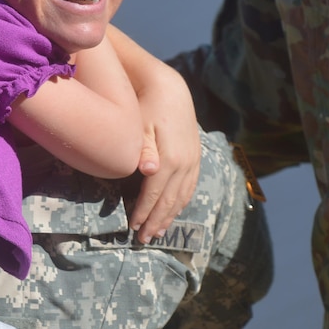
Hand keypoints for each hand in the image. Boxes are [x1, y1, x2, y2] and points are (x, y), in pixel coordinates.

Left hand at [129, 68, 200, 242]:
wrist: (169, 89)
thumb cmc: (145, 107)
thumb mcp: (140, 125)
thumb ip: (143, 149)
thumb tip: (148, 172)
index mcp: (169, 158)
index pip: (154, 194)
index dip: (143, 212)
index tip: (132, 227)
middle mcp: (185, 163)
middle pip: (169, 200)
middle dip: (156, 221)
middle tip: (143, 239)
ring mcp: (192, 161)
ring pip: (182, 197)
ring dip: (169, 216)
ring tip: (158, 233)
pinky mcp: (196, 158)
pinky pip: (190, 187)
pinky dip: (181, 203)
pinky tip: (173, 212)